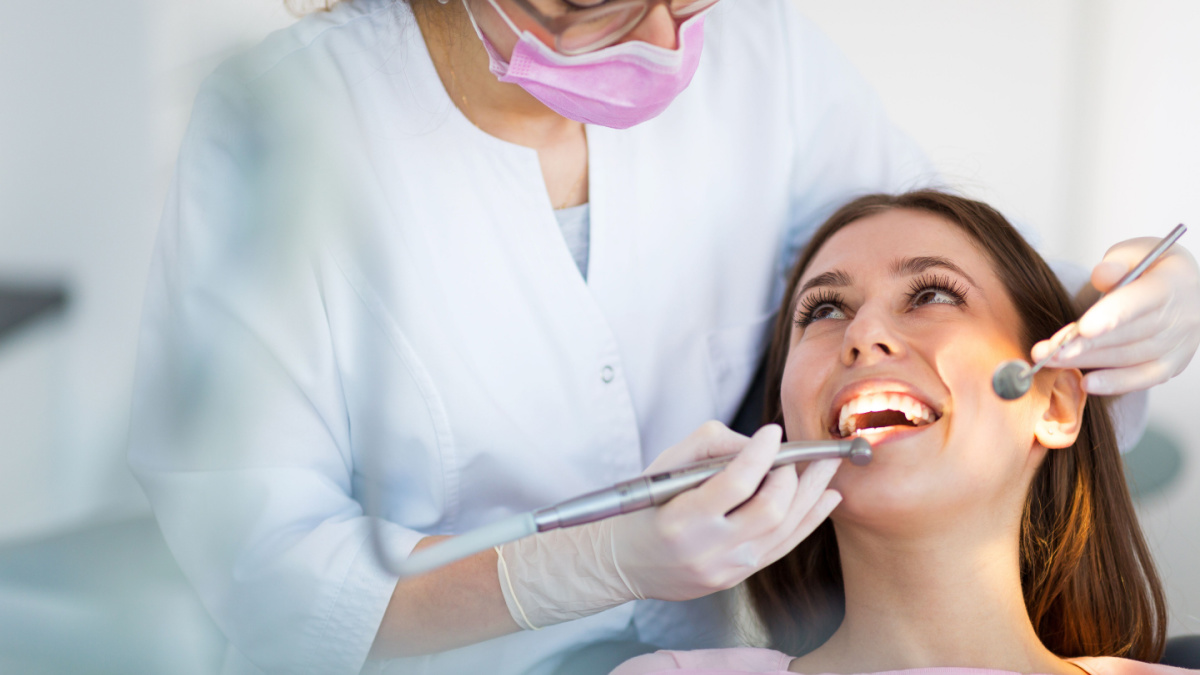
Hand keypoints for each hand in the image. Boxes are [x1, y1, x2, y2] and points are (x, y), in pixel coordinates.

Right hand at [610, 422, 841, 601]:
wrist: (627, 562)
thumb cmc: (646, 507)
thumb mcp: (665, 466)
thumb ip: (710, 445)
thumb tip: (758, 444)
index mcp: (682, 519)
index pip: (735, 484)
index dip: (760, 454)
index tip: (772, 432)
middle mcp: (708, 549)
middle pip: (770, 509)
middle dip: (792, 475)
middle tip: (795, 454)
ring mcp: (727, 568)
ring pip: (785, 528)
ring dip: (812, 493)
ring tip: (828, 466)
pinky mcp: (739, 577)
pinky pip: (784, 546)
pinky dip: (810, 519)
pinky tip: (827, 497)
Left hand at [1034, 237, 1199, 394]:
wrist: (1185, 289)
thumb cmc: (1153, 267)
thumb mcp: (1136, 251)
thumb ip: (1116, 263)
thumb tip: (1101, 275)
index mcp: (1171, 284)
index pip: (1139, 302)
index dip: (1111, 316)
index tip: (1083, 328)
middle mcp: (1180, 317)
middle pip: (1128, 335)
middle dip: (1085, 344)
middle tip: (1050, 351)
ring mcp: (1178, 344)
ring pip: (1129, 357)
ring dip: (1088, 362)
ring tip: (1052, 361)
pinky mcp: (1171, 364)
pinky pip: (1143, 378)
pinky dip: (1115, 383)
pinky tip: (1086, 383)